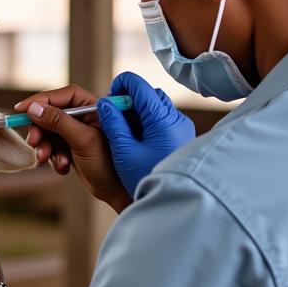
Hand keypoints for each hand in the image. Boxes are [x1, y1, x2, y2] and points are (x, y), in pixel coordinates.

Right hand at [15, 84, 130, 212]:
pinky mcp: (73, 148)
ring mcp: (78, 133)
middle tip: (33, 142)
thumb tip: (33, 109)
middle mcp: (85, 117)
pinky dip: (54, 157)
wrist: (118, 193)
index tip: (22, 110)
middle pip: (52, 114)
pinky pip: (54, 147)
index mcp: (94, 108)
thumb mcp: (83, 140)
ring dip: (46, 146)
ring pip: (50, 132)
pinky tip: (63, 168)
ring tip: (46, 160)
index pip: (63, 96)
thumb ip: (59, 122)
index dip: (41, 101)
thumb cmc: (109, 164)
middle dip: (41, 129)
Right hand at [97, 71, 194, 196]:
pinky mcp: (182, 136)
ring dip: (138, 111)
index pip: (137, 85)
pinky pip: (163, 119)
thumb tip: (105, 103)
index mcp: (161, 118)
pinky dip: (148, 122)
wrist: (174, 201)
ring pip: (156, 106)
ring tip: (125, 132)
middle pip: (148, 94)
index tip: (108, 102)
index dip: (119, 87)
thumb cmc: (146, 178)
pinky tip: (138, 141)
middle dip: (128, 100)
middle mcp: (175, 118)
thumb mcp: (124, 151)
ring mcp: (181, 127)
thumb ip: (113, 123)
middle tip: (114, 119)